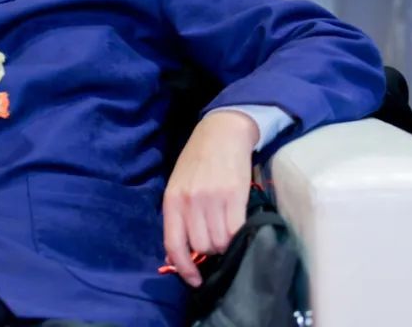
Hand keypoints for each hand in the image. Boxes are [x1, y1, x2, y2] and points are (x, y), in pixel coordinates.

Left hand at [162, 110, 257, 286]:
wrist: (221, 132)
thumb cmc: (197, 161)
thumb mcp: (178, 185)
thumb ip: (179, 215)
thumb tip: (181, 252)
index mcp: (172, 200)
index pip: (173, 244)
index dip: (183, 268)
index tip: (194, 280)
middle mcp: (190, 201)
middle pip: (201, 246)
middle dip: (210, 252)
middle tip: (216, 242)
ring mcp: (212, 198)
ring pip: (220, 241)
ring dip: (225, 245)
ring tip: (227, 232)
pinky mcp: (234, 195)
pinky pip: (237, 230)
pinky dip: (238, 237)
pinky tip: (239, 230)